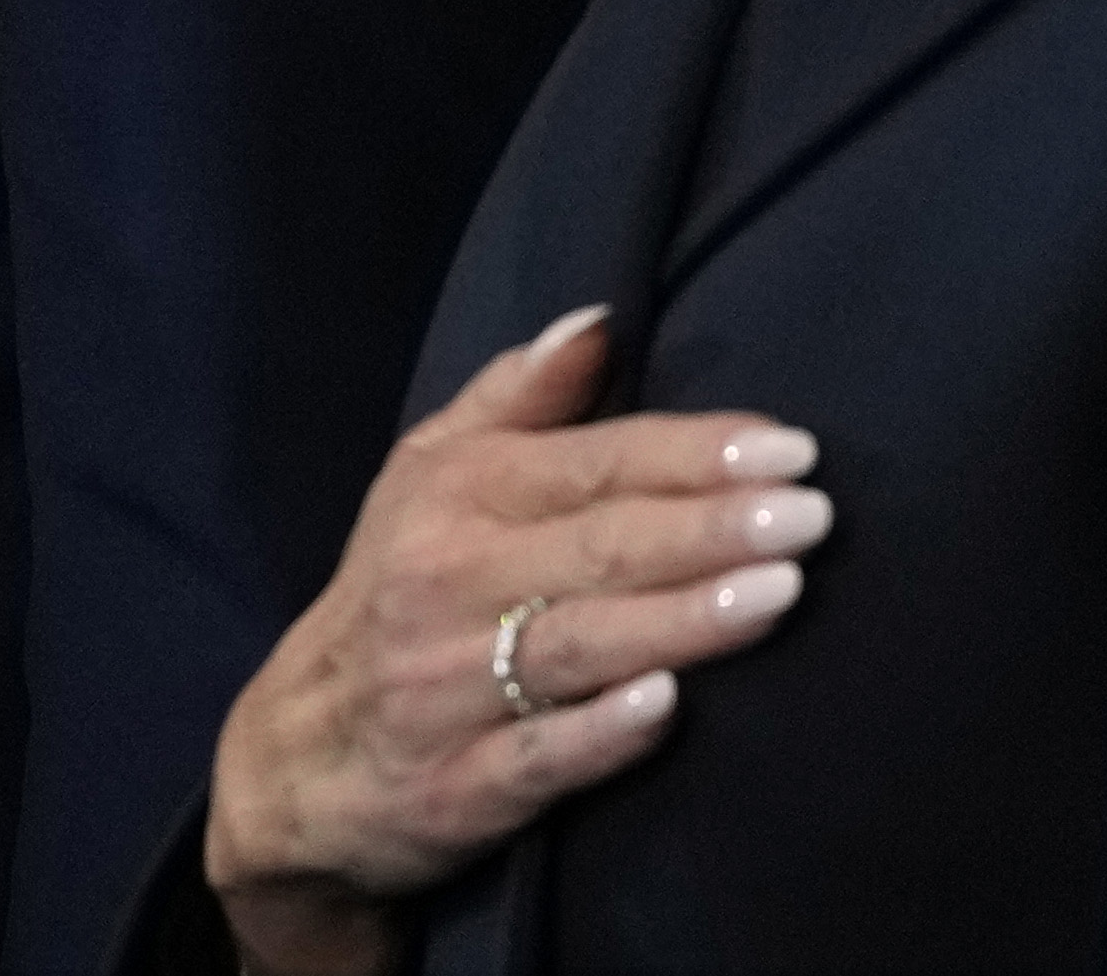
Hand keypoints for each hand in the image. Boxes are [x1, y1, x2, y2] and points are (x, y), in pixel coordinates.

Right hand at [204, 310, 826, 975]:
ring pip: (578, 644)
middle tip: (813, 515)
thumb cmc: (393, 594)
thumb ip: (518, 394)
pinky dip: (597, 734)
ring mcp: (448, 690)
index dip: (693, 453)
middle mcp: (447, 583)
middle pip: (598, 547)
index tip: (790, 447)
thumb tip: (602, 318)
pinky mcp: (453, 788)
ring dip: (681, 619)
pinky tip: (666, 706)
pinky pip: (533, 758)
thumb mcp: (426, 474)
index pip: (592, 462)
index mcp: (455, 497)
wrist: (293, 763)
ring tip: (778, 592)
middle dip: (710, 528)